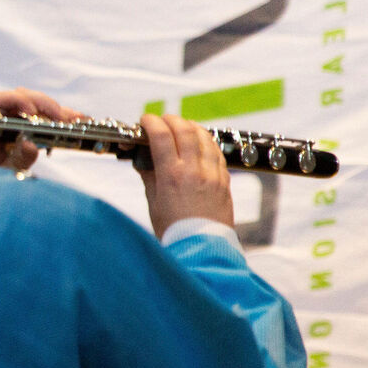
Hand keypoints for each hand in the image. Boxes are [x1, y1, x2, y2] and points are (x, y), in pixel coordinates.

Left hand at [0, 88, 85, 171]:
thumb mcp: (5, 165)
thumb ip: (17, 157)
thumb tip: (30, 145)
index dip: (15, 100)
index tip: (31, 113)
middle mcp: (5, 110)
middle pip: (25, 95)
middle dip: (45, 104)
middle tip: (61, 119)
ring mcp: (21, 112)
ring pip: (40, 102)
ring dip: (58, 110)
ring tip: (75, 120)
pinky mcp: (35, 117)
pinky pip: (50, 112)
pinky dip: (65, 115)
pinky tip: (81, 119)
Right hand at [138, 113, 233, 238]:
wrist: (200, 247)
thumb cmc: (174, 230)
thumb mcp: (154, 202)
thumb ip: (150, 176)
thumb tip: (143, 160)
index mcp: (171, 175)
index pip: (161, 135)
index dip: (151, 122)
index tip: (145, 120)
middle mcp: (194, 170)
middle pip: (184, 129)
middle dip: (170, 119)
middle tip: (161, 120)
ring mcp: (212, 173)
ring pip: (204, 137)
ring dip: (190, 126)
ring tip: (180, 126)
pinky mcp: (224, 180)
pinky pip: (216, 152)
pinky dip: (205, 141)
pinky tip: (199, 142)